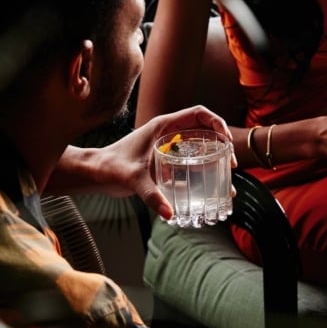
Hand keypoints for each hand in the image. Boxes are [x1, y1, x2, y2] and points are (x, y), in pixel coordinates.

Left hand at [98, 105, 235, 218]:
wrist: (95, 174)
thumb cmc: (110, 168)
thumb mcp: (133, 179)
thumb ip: (151, 195)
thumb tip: (170, 213)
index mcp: (163, 126)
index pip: (198, 114)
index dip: (217, 123)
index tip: (228, 141)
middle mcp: (168, 134)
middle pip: (203, 132)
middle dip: (221, 145)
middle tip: (231, 165)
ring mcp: (167, 147)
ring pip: (198, 147)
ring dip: (214, 159)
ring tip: (226, 180)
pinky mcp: (164, 161)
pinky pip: (189, 161)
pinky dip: (201, 171)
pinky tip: (209, 189)